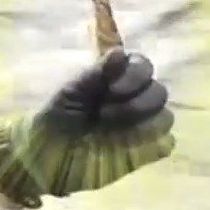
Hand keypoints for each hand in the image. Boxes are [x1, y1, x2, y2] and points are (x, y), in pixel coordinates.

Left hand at [0, 49, 174, 207]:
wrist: (43, 156)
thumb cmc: (54, 118)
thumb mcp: (69, 93)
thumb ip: (95, 74)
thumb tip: (120, 52)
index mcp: (115, 80)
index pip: (143, 66)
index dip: (135, 74)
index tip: (112, 89)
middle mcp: (132, 100)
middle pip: (159, 91)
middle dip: (136, 102)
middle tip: (104, 114)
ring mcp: (140, 127)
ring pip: (165, 117)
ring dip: (142, 122)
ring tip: (109, 131)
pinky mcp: (142, 152)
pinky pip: (165, 144)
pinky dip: (152, 143)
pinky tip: (125, 146)